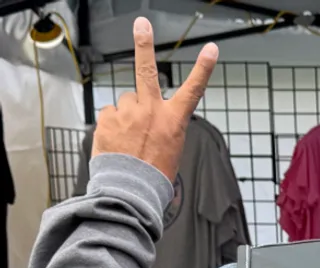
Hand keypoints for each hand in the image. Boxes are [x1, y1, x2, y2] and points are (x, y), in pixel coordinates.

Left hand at [91, 17, 218, 181]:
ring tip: (128, 139)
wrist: (131, 190)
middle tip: (141, 24)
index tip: (211, 50)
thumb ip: (162, 126)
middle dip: (144, 44)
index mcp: (172, 121)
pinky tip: (117, 142)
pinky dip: (112, 126)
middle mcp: (150, 111)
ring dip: (126, 115)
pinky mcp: (106, 119)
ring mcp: (126, 113)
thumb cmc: (155, 176)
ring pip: (125, 103)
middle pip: (147, 70)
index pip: (193, 90)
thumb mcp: (171, 150)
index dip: (203, 69)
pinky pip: (109, 116)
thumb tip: (145, 117)